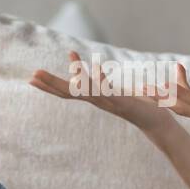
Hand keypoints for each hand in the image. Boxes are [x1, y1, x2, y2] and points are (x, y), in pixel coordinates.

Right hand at [28, 49, 175, 133]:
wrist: (157, 122)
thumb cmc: (137, 105)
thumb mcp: (114, 91)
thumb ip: (99, 82)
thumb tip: (87, 71)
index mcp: (95, 98)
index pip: (68, 92)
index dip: (50, 85)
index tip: (32, 77)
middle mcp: (99, 102)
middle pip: (70, 94)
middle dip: (51, 84)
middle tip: (33, 75)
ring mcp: (110, 103)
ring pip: (87, 92)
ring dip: (74, 79)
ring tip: (62, 66)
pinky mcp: (124, 103)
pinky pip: (110, 91)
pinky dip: (102, 80)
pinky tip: (95, 67)